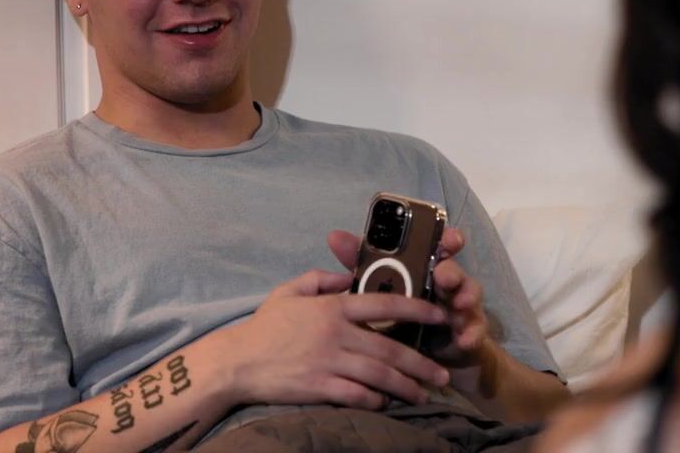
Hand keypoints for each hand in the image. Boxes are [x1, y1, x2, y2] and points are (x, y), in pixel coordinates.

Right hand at [217, 269, 451, 409]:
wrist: (237, 361)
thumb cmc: (265, 326)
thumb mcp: (291, 291)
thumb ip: (321, 279)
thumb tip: (347, 275)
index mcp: (333, 307)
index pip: (384, 304)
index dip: (417, 309)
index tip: (440, 316)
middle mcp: (336, 333)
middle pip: (389, 348)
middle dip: (421, 362)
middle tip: (442, 373)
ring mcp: (328, 362)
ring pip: (379, 375)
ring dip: (406, 387)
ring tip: (424, 395)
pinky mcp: (319, 387)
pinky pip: (356, 395)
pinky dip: (376, 400)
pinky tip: (388, 403)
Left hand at [328, 228, 488, 366]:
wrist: (429, 365)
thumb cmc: (403, 321)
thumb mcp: (379, 292)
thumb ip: (361, 264)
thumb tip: (335, 236)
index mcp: (425, 270)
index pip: (438, 245)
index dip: (445, 237)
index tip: (445, 237)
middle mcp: (446, 284)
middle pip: (453, 268)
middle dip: (451, 269)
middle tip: (442, 276)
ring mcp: (461, 307)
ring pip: (470, 293)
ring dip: (466, 296)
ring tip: (458, 305)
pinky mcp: (470, 332)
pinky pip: (476, 330)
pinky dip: (471, 333)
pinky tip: (464, 339)